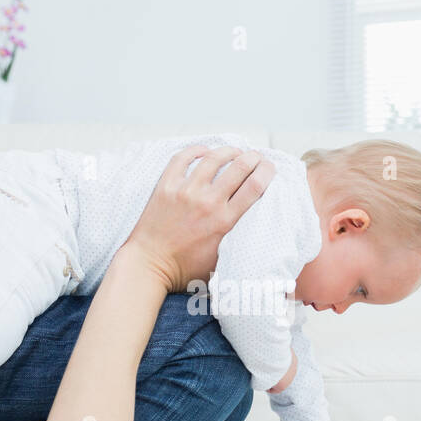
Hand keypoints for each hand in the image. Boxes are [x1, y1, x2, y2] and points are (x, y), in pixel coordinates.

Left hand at [122, 144, 274, 292]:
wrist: (149, 265)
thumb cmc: (185, 269)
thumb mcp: (221, 261)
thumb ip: (237, 244)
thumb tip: (254, 234)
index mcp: (224, 221)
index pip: (255, 186)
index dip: (267, 172)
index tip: (270, 168)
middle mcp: (207, 202)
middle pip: (239, 166)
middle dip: (253, 157)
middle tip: (256, 157)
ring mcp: (185, 191)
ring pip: (213, 157)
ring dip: (229, 151)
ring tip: (235, 152)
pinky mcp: (166, 186)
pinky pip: (183, 158)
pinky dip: (197, 151)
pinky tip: (205, 152)